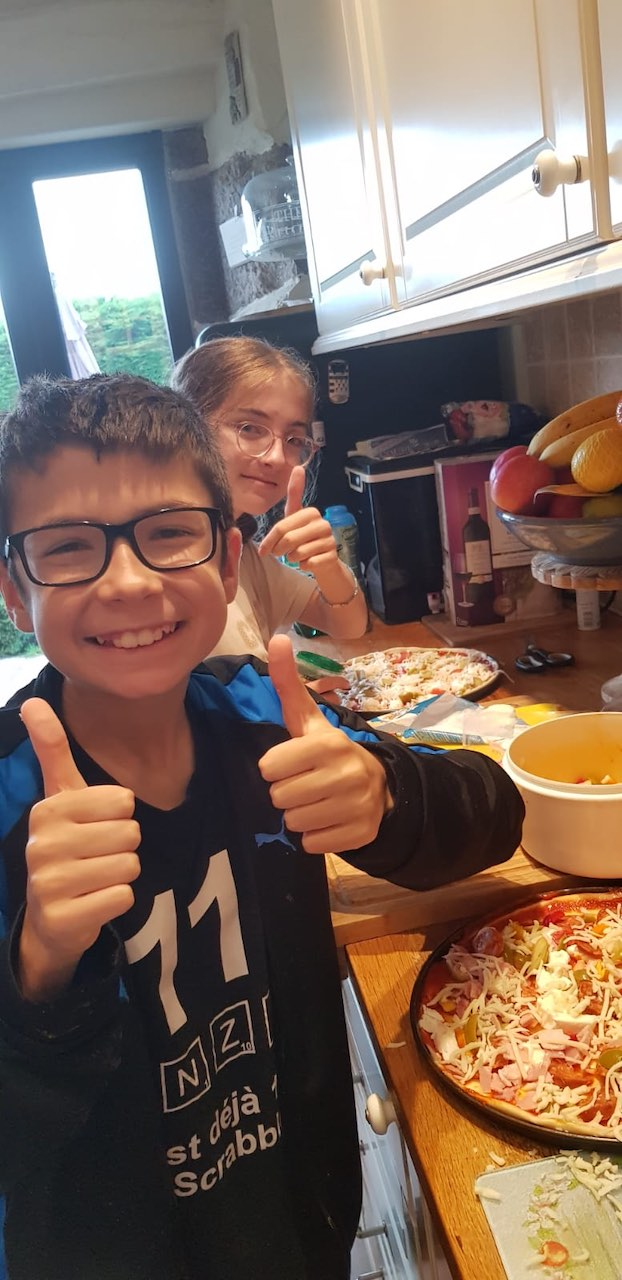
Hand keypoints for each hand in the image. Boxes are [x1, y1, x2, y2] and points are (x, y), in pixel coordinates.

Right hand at [18, 698, 140, 1000]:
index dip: (119, 817)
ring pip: (129, 865)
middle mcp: (42, 844)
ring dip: (121, 875)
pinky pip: (122, 897)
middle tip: (95, 858)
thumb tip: (32, 702)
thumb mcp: (60, 798)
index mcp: (47, 810)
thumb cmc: (66, 848)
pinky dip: (118, 901)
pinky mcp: (61, 918)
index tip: (94, 828)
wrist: (50, 919)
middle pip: (130, 833)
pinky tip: (93, 902)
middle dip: (123, 847)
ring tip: (94, 879)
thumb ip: (52, 750)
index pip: (123, 801)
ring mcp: (48, 883)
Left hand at [258, 466, 340, 576]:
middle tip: (279, 553)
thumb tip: (298, 466)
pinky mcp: (332, 557)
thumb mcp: (295, 516)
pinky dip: (303, 566)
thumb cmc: (304, 536)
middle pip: (288, 540)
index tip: (263, 550)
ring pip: (297, 553)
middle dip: (279, 550)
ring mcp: (329, 540)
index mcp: (311, 512)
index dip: (270, 540)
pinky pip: (308, 564)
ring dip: (292, 558)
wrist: (324, 560)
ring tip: (297, 555)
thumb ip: (294, 494)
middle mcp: (323, 523)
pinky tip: (308, 561)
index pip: (282, 527)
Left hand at [258, 636, 391, 853]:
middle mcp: (345, 772)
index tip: (289, 764)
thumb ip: (287, 683)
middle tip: (304, 784)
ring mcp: (357, 805)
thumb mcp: (308, 720)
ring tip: (315, 801)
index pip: (269, 767)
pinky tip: (328, 819)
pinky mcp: (361, 834)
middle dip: (286, 793)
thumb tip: (276, 638)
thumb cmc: (329, 752)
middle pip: (279, 797)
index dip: (274, 768)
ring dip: (299, 816)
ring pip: (294, 823)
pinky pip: (313, 844)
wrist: (380, 786)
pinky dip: (315, 836)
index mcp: (327, 743)